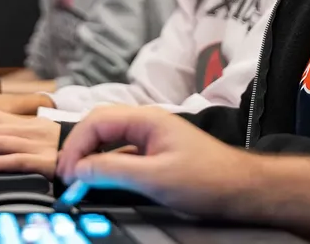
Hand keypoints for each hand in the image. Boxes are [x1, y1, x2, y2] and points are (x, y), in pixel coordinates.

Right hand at [56, 107, 255, 215]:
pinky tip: (102, 180)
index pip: (96, 121)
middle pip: (99, 126)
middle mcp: (146, 123)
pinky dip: (106, 166)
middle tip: (67, 175)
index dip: (75, 145)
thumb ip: (114, 171)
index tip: (66, 171)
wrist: (242, 189)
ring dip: (91, 157)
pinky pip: (121, 153)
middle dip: (79, 148)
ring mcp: (151, 137)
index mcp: (146, 119)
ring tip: (79, 179)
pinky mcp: (155, 153)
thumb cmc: (209, 178)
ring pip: (109, 140)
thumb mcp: (155, 178)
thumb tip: (80, 170)